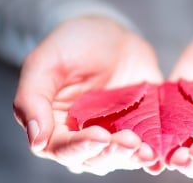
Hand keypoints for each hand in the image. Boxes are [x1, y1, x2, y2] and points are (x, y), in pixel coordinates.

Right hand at [13, 16, 163, 175]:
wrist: (112, 33)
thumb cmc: (73, 43)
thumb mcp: (46, 61)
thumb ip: (32, 99)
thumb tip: (37, 141)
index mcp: (53, 123)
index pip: (62, 147)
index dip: (80, 147)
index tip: (101, 136)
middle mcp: (81, 134)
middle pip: (93, 158)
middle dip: (111, 154)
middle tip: (130, 142)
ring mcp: (111, 132)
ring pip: (118, 157)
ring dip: (131, 158)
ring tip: (147, 152)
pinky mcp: (137, 126)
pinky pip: (143, 145)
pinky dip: (151, 154)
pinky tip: (160, 155)